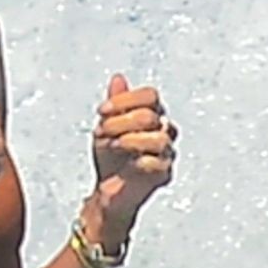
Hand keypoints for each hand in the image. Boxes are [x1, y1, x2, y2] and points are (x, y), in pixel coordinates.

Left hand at [89, 74, 174, 238]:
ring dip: (130, 141)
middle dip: (121, 122)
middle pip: (150, 116)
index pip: (150, 95)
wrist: (107, 189)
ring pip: (159, 139)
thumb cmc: (110, 156)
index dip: (125, 99)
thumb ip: (115, 104)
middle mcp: (163, 130)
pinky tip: (126, 164)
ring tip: (113, 146)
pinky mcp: (164, 174)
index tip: (101, 111)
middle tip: (101, 132)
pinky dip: (138, 162)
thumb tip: (119, 78)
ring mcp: (166, 152)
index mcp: (152, 114)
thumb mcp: (106, 125)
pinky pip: (158, 164)